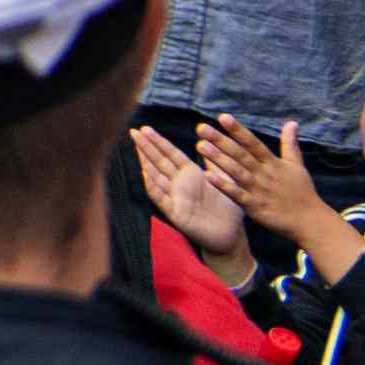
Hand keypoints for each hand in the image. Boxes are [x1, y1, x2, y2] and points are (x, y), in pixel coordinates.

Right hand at [133, 123, 255, 269]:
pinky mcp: (177, 214)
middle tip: (134, 131)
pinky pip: (162, 199)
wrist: (231, 235)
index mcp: (192, 175)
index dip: (158, 141)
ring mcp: (176, 198)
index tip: (145, 128)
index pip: (171, 154)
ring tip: (136, 147)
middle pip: (160, 162)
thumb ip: (216, 164)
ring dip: (146, 162)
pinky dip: (153, 187)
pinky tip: (145, 175)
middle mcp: (181, 184)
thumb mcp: (225, 182)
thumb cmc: (229, 209)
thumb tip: (211, 143)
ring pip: (157, 176)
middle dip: (147, 147)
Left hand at [201, 116, 362, 272]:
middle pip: (240, 154)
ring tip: (200, 146)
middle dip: (221, 140)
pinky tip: (207, 175)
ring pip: (236, 171)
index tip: (223, 117)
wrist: (311, 222)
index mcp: (273, 163)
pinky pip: (236, 194)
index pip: (253, 143)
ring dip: (218, 159)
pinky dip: (223, 185)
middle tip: (201, 128)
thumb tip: (292, 123)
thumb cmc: (303, 192)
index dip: (238, 130)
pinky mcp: (255, 206)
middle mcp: (264, 174)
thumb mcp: (297, 166)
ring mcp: (259, 190)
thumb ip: (290, 144)